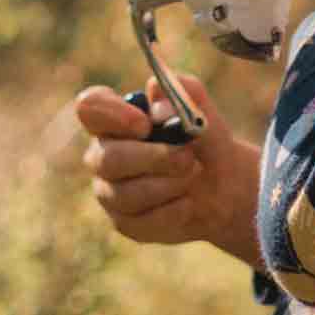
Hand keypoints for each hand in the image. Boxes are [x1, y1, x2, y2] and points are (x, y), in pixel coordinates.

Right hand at [67, 75, 261, 264]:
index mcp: (114, 118)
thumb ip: (184, 93)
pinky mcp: (124, 222)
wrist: (224, 185)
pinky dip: (174, 211)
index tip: (145, 124)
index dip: (111, 115)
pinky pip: (142, 221)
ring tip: (192, 175)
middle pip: (108, 158)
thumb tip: (159, 107)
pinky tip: (189, 202)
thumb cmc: (205, 141)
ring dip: (169, 185)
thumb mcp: (203, 110)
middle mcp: (103, 154)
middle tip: (187, 157)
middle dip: (154, 159)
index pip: (90, 108)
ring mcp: (110, 191)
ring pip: (126, 194)